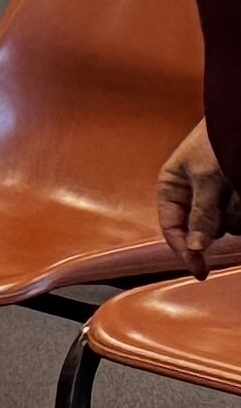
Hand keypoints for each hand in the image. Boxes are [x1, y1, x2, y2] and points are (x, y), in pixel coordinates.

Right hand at [163, 122, 229, 276]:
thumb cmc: (222, 137)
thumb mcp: (208, 177)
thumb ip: (202, 214)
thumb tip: (196, 248)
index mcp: (172, 188)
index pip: (172, 229)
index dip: (185, 250)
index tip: (201, 270)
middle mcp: (194, 195)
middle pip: (205, 230)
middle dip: (221, 221)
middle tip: (233, 196)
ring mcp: (220, 196)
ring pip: (229, 224)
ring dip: (239, 211)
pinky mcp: (239, 194)